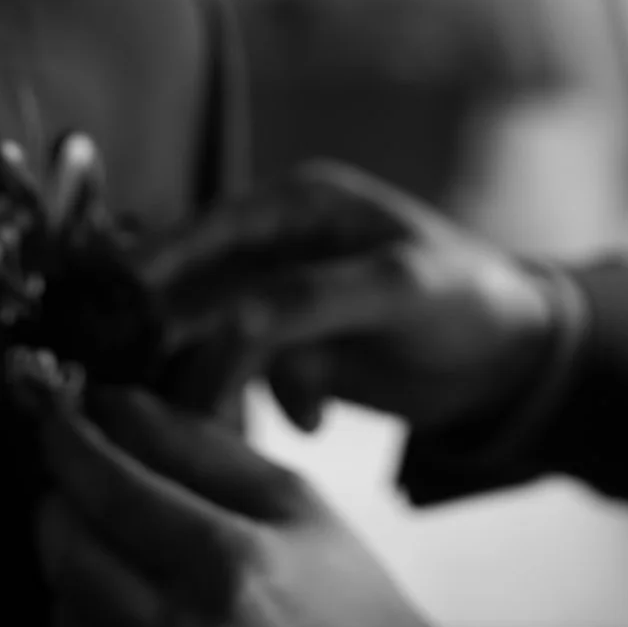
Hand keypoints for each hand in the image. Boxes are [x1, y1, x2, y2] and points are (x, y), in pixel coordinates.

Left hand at [31, 382, 479, 626]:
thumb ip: (201, 446)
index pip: (113, 490)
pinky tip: (132, 606)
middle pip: (70, 554)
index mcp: (234, 565)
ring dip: (73, 566)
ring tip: (116, 547)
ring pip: (65, 612)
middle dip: (58, 503)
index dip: (70, 446)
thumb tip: (115, 406)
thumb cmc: (345, 597)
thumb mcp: (293, 501)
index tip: (58, 420)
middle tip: (76, 479)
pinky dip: (91, 625)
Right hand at [145, 162, 555, 432]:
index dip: (156, 264)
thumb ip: (310, 300)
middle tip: (158, 388)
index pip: (210, 226)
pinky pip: (245, 376)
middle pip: (198, 288)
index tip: (115, 306)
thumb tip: (228, 325)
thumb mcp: (399, 290)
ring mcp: (283, 297)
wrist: (513, 360)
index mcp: (302, 204)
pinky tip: (308, 422)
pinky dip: (263, 402)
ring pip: (214, 339)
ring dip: (222, 383)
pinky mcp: (292, 348)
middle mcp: (281, 244)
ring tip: (237, 422)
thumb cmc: (469, 299)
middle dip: (181, 341)